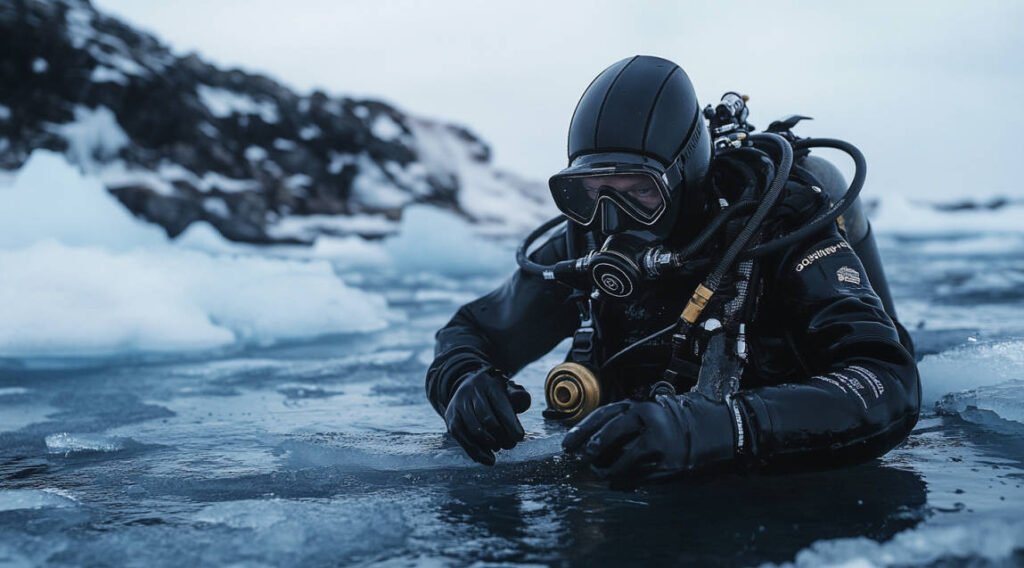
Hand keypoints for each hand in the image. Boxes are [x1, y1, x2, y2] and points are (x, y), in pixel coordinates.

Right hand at [444, 368, 529, 465]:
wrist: (466, 390)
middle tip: (510, 444)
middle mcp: (471, 393)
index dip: (510, 423)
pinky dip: (476, 452)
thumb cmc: (493, 396)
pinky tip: (487, 459)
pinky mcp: (451, 419)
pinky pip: (462, 438)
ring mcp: (459, 406)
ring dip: (489, 444)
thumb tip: (524, 400)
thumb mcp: (507, 391)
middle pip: (487, 419)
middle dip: (501, 435)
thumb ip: (519, 397)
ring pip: (474, 430)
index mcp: (489, 384)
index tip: (519, 437)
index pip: (500, 405)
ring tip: (499, 448)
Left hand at [562, 393, 736, 483]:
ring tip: (601, 472)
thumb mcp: (655, 408)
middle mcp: (648, 426)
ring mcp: (657, 449)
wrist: (721, 431)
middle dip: (591, 453)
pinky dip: (622, 482)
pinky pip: (634, 480)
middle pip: (606, 441)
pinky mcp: (665, 470)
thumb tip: (595, 437)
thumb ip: (629, 419)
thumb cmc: (687, 418)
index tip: (569, 443)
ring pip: (618, 465)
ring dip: (606, 471)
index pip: (603, 418)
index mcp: (643, 408)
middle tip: (584, 460)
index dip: (582, 431)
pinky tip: (618, 481)